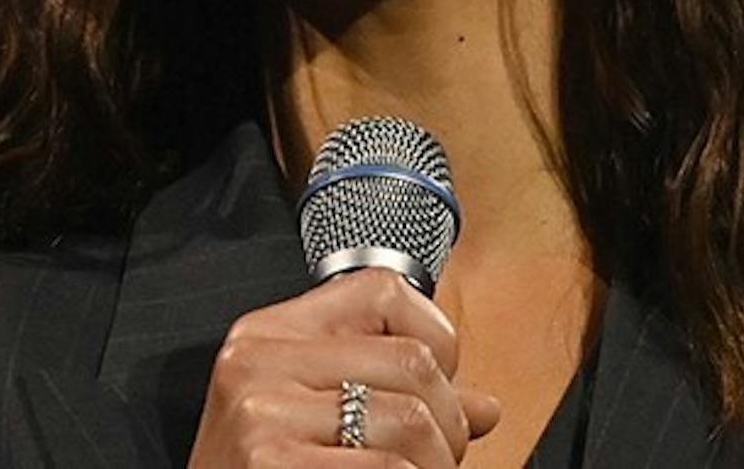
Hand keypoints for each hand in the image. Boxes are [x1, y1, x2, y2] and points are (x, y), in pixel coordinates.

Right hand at [187, 268, 502, 467]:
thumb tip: (486, 406)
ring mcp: (262, 414)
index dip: (436, 337)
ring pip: (412, 422)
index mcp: (266, 335)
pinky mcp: (273, 464)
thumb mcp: (309, 418)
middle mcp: (257, 362)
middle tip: (433, 460)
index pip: (382, 291)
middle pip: (412, 362)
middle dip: (448, 423)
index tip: (435, 388)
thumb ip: (391, 398)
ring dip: (435, 468)